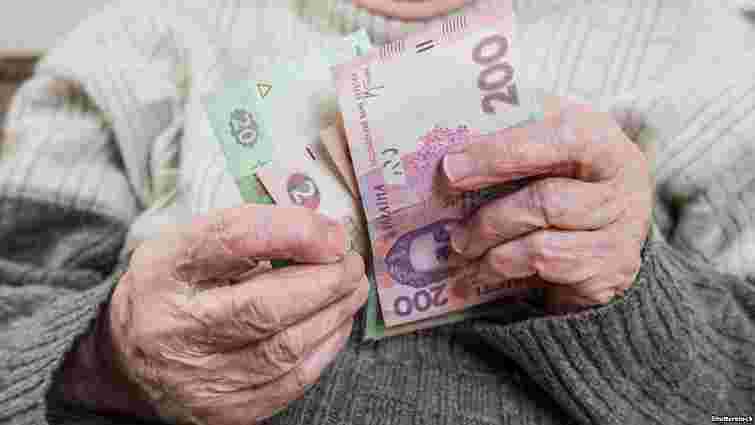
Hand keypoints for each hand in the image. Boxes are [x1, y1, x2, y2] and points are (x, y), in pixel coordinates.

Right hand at [59, 205, 367, 423]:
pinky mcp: (222, 413)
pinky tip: (335, 324)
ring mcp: (196, 378)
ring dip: (333, 314)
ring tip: (352, 289)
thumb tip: (327, 238)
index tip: (333, 234)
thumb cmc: (175, 289)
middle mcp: (173, 328)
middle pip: (264, 306)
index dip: (293, 233)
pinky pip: (289, 382)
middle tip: (352, 264)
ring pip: (284, 349)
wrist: (128, 361)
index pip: (232, 241)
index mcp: (163, 270)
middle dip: (325, 282)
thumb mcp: (192, 243)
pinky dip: (324, 348)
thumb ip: (250, 232)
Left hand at [442, 97, 651, 309]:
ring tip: (461, 246)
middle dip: (489, 214)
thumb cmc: (566, 181)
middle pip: (547, 201)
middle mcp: (621, 185)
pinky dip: (503, 271)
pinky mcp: (608, 273)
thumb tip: (454, 158)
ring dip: (491, 248)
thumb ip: (514, 146)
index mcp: (602, 139)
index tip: (451, 167)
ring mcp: (621, 234)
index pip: (556, 139)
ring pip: (541, 244)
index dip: (500, 153)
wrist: (608, 237)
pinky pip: (546, 272)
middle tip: (451, 225)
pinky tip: (481, 270)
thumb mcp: (551, 152)